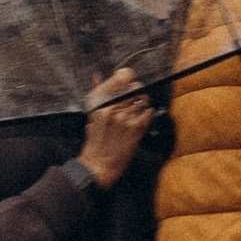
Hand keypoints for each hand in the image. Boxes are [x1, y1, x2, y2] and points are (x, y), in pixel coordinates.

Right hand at [77, 68, 152, 189]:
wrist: (98, 165)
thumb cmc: (95, 142)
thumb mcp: (91, 115)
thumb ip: (96, 94)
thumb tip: (97, 76)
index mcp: (99, 103)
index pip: (118, 78)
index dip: (126, 75)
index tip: (127, 76)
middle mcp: (113, 108)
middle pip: (134, 87)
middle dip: (136, 90)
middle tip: (135, 95)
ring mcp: (125, 118)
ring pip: (143, 100)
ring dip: (142, 103)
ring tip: (137, 110)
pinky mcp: (136, 128)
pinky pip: (148, 112)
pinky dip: (148, 113)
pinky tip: (141, 118)